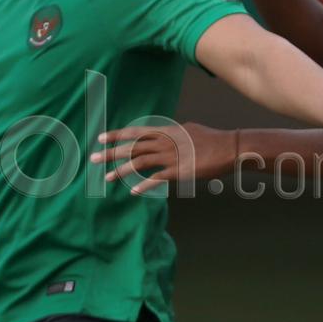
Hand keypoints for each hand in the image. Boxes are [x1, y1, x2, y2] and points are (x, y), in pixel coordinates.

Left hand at [92, 122, 235, 194]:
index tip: (100, 138)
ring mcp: (171, 156)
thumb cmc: (211, 139)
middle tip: (93, 159)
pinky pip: (157, 179)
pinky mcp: (180, 171)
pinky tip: (133, 192)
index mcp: (166, 131)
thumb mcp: (189, 129)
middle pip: (132, 147)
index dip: (117, 135)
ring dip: (121, 171)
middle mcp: (165, 142)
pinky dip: (144, 185)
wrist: (229, 147)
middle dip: (110, 153)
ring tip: (107, 178)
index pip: (136, 132)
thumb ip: (174, 132)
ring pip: (140, 163)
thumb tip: (168, 130)